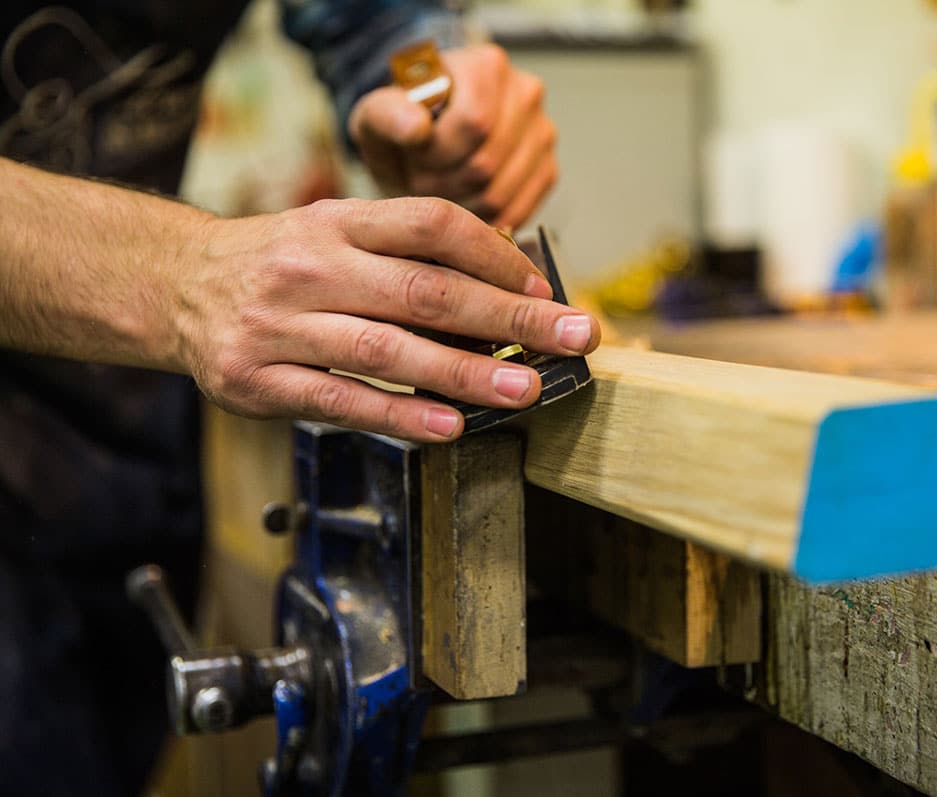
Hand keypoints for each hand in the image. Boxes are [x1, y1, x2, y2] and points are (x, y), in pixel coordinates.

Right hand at [174, 197, 598, 441]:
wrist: (177, 286)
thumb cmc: (283, 263)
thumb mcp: (337, 233)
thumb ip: (407, 253)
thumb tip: (507, 285)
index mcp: (339, 222)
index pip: (432, 224)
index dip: (496, 257)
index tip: (545, 290)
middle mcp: (311, 265)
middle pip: (425, 290)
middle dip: (509, 317)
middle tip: (571, 337)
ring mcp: (280, 325)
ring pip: (387, 349)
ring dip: (465, 373)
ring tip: (524, 389)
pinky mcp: (257, 381)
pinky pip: (341, 401)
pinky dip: (399, 414)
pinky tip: (449, 424)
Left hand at [349, 44, 556, 229]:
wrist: (424, 142)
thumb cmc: (404, 125)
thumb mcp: (378, 115)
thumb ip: (388, 115)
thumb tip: (416, 127)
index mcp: (487, 65)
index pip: (475, 123)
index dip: (437, 154)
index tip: (413, 157)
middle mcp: (525, 94)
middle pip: (487, 163)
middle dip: (443, 183)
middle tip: (420, 181)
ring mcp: (542, 134)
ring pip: (500, 193)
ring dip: (459, 207)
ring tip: (438, 192)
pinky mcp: (547, 171)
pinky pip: (517, 211)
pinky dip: (482, 220)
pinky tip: (461, 207)